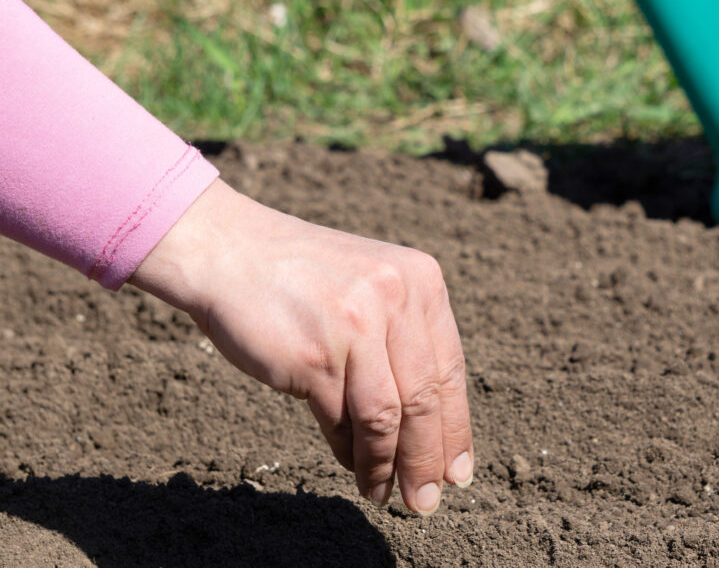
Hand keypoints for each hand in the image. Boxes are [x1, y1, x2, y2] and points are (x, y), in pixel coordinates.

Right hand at [130, 179, 472, 514]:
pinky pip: (342, 420)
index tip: (459, 470)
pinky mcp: (315, 356)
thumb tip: (429, 425)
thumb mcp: (370, 290)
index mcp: (420, 281)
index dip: (456, 427)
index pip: (450, 369)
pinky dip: (349, 451)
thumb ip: (403, 340)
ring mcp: (356, 326)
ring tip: (385, 495)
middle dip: (428, 458)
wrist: (227, 251)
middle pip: (426, 399)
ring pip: (388, 417)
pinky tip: (352, 467)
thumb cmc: (300, 279)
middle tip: (426, 499)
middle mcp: (396, 298)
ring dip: (387, 465)